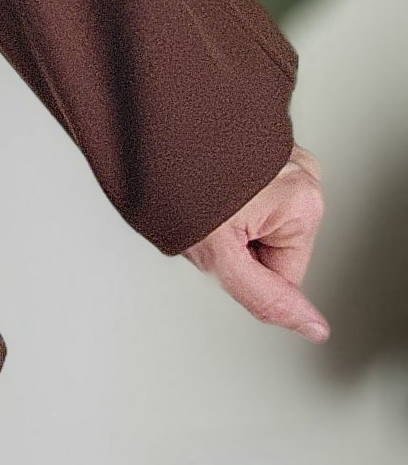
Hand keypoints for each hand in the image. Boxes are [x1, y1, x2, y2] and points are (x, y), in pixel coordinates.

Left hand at [184, 147, 327, 341]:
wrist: (150, 135)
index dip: (243, 268)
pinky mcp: (265, 146)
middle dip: (237, 241)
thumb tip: (315, 328)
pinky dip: (228, 195)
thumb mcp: (221, 260)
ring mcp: (285, 155)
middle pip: (275, 244)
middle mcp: (303, 174)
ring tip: (204, 200)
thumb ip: (268, 299)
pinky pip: (253, 191)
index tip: (222, 243)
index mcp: (305, 203)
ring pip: (262, 218)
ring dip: (230, 218)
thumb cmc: (177, 188)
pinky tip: (208, 184)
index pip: (285, 274)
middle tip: (208, 221)